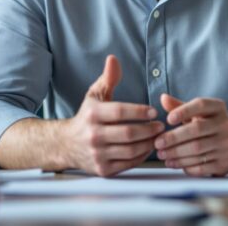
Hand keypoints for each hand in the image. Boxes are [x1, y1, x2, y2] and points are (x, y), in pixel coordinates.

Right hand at [60, 55, 162, 175]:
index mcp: (92, 114)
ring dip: (149, 143)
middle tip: (161, 125)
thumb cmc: (87, 117)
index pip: (120, 112)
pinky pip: (128, 163)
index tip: (154, 111)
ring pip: (131, 150)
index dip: (140, 111)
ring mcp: (97, 154)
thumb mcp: (94, 96)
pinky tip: (148, 147)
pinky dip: (142, 156)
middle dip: (149, 129)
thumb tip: (113, 59)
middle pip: (129, 133)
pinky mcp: (102, 169)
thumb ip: (107, 78)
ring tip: (158, 136)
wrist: (66, 145)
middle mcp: (93, 135)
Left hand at [154, 93, 227, 176]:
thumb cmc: (212, 125)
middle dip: (174, 138)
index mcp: (218, 108)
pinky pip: (201, 166)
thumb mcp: (200, 113)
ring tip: (161, 154)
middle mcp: (225, 125)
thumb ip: (180, 106)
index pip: (201, 105)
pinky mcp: (224, 163)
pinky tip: (173, 163)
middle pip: (196, 130)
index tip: (168, 119)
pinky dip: (184, 165)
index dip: (183, 111)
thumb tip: (163, 98)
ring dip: (175, 153)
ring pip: (197, 150)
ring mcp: (226, 145)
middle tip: (158, 143)